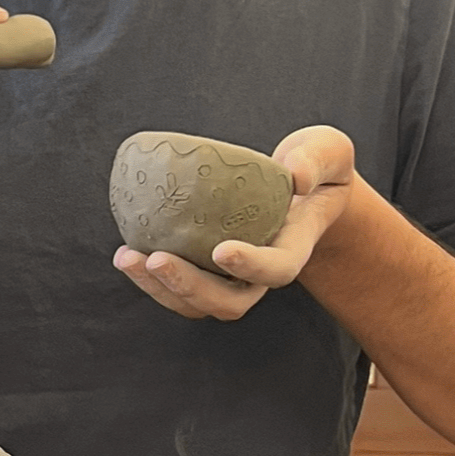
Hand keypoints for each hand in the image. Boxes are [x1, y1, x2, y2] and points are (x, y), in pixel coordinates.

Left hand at [112, 125, 356, 321]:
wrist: (302, 189)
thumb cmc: (314, 167)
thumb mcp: (328, 152)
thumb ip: (316, 160)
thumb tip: (293, 175)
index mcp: (294, 248)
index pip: (277, 270)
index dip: (252, 266)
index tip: (222, 249)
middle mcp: (261, 274)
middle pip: (229, 302)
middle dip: (189, 287)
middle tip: (156, 259)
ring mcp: (232, 278)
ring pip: (197, 304)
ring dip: (159, 288)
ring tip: (127, 258)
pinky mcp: (207, 271)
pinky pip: (177, 288)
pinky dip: (150, 278)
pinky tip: (126, 252)